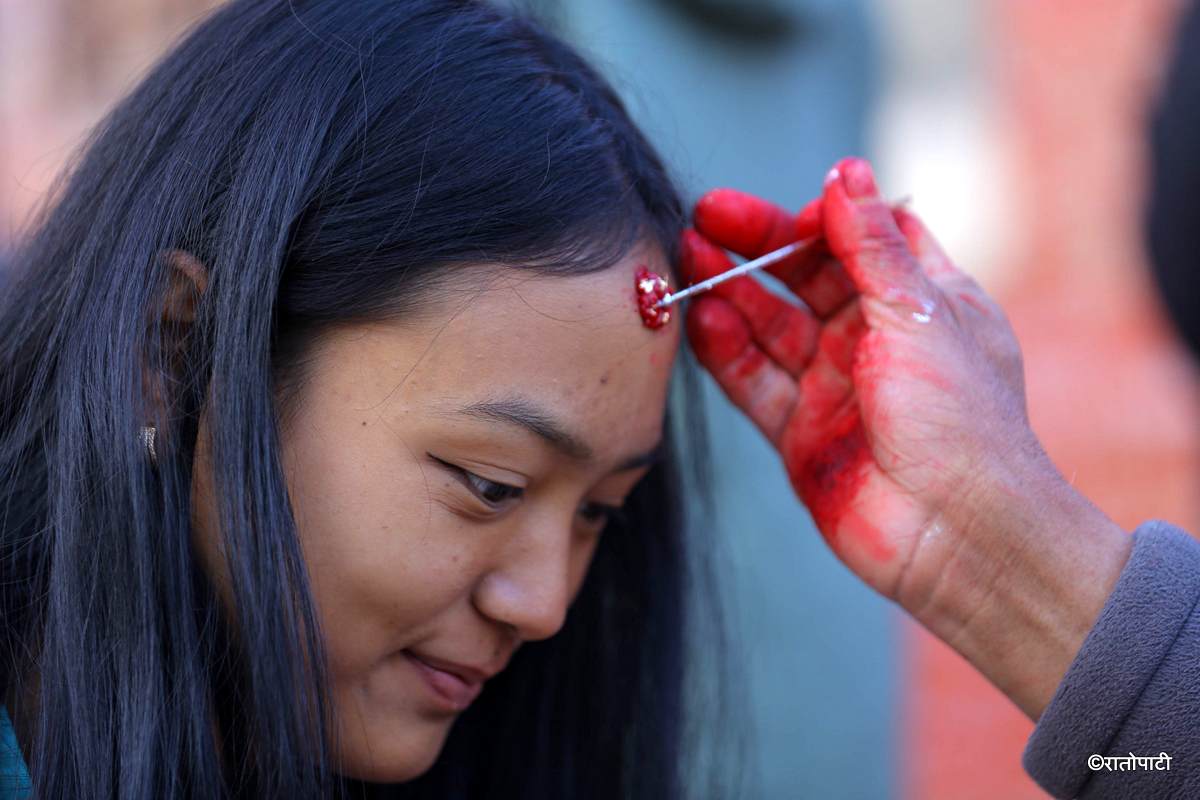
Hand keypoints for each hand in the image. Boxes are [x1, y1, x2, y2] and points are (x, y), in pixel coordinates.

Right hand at [682, 157, 1131, 717]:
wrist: (956, 534)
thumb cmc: (962, 422)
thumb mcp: (920, 312)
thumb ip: (872, 243)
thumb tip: (846, 172)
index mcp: (924, 301)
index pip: (864, 239)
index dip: (824, 219)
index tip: (791, 211)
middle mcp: (876, 340)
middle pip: (804, 276)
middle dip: (756, 246)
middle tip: (702, 218)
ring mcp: (834, 386)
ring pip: (770, 326)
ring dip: (731, 291)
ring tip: (688, 258)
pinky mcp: (800, 432)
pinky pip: (754, 381)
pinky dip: (727, 351)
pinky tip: (702, 318)